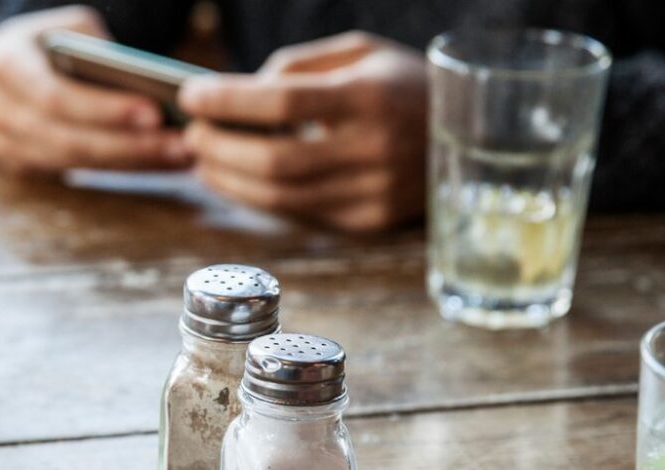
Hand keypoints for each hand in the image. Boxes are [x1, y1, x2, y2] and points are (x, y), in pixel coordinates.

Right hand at [0, 5, 188, 175]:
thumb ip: (91, 45)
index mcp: (4, 67)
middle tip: (181, 144)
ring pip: (76, 163)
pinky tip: (157, 162)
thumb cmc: (33, 47)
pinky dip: (119, 167)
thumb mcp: (57, 28)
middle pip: (70, 141)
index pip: (57, 96)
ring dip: (132, 162)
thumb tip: (140, 79)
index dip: (105, 109)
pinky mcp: (21, 169)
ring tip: (180, 155)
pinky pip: (76, 173)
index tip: (154, 112)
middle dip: (130, 145)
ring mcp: (5, 147)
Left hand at [179, 32, 426, 231]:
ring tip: (203, 160)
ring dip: (230, 180)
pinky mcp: (370, 221)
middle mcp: (375, 148)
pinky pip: (300, 213)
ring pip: (282, 196)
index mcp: (371, 96)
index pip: (283, 102)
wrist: (473, 132)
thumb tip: (236, 94)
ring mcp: (375, 191)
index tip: (191, 96)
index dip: (228, 101)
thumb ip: (297, 68)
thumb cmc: (402, 84)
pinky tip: (237, 180)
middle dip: (220, 148)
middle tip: (191, 135)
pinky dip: (260, 198)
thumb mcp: (359, 53)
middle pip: (275, 159)